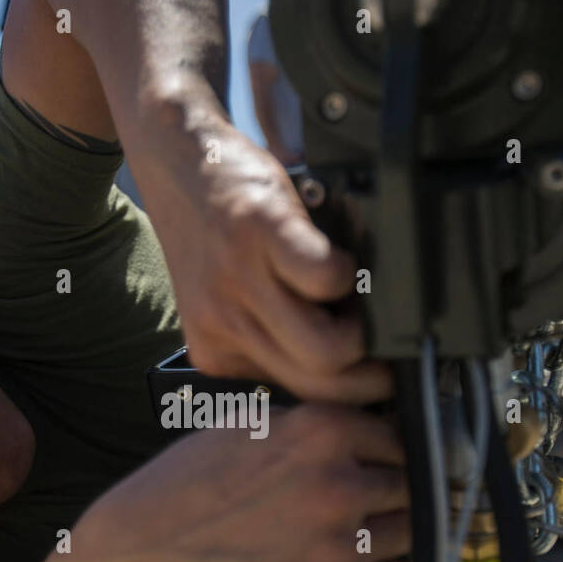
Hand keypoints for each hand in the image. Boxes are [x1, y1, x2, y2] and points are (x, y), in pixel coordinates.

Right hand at [76, 404, 410, 561]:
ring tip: (371, 530)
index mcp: (324, 431)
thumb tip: (378, 427)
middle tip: (382, 497)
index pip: (402, 435)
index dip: (397, 450)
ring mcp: (341, 543)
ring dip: (401, 531)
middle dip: (402, 490)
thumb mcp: (258, 422)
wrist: (152, 547)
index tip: (396, 461)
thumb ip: (321, 424)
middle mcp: (339, 484)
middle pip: (415, 483)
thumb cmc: (195, 482)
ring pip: (415, 531)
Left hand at [134, 123, 391, 404]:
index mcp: (217, 352)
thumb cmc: (214, 229)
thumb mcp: (233, 299)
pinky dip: (348, 270)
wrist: (177, 160)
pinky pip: (324, 279)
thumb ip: (274, 334)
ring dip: (363, 330)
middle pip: (319, 388)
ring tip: (360, 303)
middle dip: (370, 378)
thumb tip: (347, 363)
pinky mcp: (258, 234)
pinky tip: (338, 253)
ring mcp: (238, 282)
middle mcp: (222, 326)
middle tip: (385, 348)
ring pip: (326, 350)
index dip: (346, 392)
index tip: (373, 375)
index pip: (295, 400)